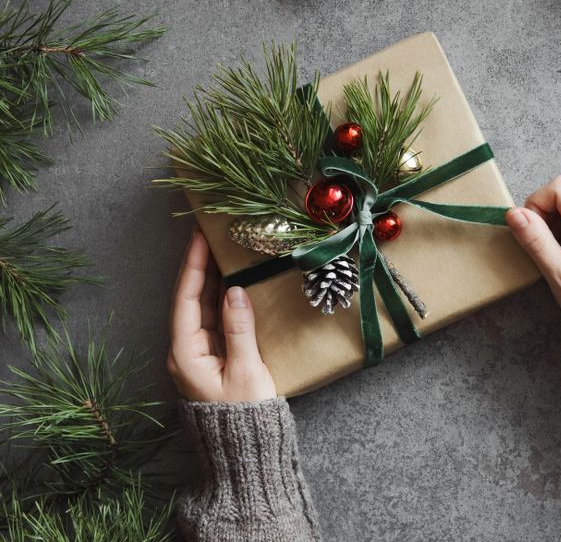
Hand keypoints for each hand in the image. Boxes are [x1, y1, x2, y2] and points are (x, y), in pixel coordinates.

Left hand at [167, 229, 275, 401]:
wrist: (244, 453)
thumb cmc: (245, 416)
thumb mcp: (246, 372)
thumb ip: (239, 330)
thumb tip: (235, 291)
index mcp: (186, 354)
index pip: (186, 299)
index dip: (193, 266)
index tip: (199, 237)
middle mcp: (186, 351)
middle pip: (190, 299)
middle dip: (199, 265)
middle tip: (210, 234)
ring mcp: (198, 354)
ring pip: (201, 307)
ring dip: (210, 278)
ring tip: (220, 249)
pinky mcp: (212, 357)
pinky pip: (213, 318)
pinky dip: (221, 296)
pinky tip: (232, 281)